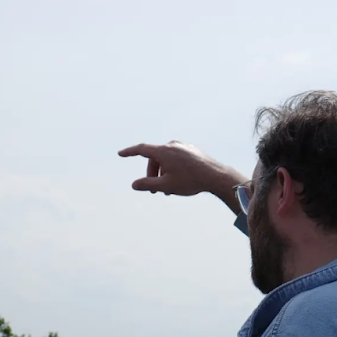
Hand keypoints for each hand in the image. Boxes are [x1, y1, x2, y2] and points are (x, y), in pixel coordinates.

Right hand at [117, 140, 246, 212]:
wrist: (216, 177)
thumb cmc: (191, 181)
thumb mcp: (166, 185)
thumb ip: (147, 185)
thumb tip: (134, 185)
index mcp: (164, 151)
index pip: (142, 149)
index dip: (129, 152)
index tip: (120, 153)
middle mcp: (173, 145)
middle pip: (155, 158)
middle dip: (152, 174)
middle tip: (153, 191)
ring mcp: (183, 146)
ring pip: (166, 159)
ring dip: (162, 173)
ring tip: (168, 190)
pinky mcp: (192, 150)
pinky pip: (176, 158)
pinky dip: (172, 169)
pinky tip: (178, 182)